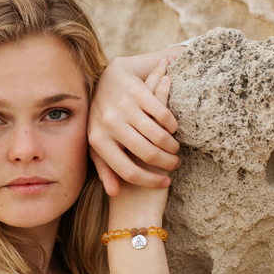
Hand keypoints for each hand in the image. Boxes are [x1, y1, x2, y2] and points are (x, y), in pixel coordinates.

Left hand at [108, 72, 172, 221]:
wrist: (106, 81)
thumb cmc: (103, 120)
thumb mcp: (98, 144)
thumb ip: (104, 168)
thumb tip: (114, 192)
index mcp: (98, 141)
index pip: (127, 171)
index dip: (149, 181)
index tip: (164, 182)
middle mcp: (109, 123)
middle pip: (147, 154)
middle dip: (166, 163)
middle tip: (175, 164)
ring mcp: (123, 107)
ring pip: (158, 135)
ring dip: (172, 147)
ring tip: (175, 151)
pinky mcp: (138, 92)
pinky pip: (163, 115)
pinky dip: (172, 126)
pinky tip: (173, 130)